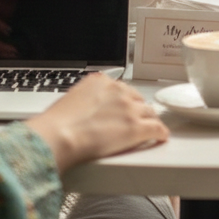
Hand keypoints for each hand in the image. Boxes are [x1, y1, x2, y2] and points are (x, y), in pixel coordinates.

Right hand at [27, 73, 168, 171]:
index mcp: (102, 81)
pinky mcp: (136, 128)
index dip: (124, 101)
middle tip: (137, 119)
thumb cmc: (57, 123)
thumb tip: (87, 110)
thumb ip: (86, 99)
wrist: (59, 136)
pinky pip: (156, 128)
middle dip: (138, 109)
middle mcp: (118, 91)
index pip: (121, 89)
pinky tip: (161, 137)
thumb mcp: (72, 99)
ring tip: (151, 128)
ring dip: (150, 120)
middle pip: (137, 99)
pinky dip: (160, 133)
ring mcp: (129, 109)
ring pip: (149, 112)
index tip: (125, 108)